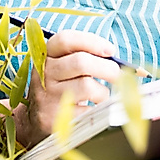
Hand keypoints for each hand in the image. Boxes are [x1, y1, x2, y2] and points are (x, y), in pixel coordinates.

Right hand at [16, 30, 121, 145]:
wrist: (35, 121)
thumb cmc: (61, 88)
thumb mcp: (65, 68)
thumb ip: (87, 58)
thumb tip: (125, 65)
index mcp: (46, 55)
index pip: (66, 39)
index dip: (91, 41)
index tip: (110, 50)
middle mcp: (44, 73)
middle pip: (81, 62)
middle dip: (107, 68)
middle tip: (117, 75)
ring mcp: (48, 96)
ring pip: (87, 86)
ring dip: (103, 92)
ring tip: (101, 97)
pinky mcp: (53, 118)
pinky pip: (87, 110)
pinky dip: (96, 110)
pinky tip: (92, 110)